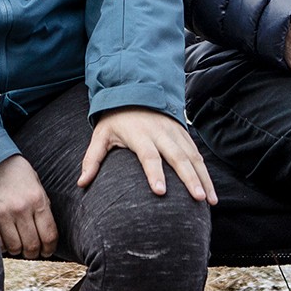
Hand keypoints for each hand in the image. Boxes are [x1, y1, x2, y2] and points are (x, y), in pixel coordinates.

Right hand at [0, 154, 58, 257]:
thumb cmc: (16, 173)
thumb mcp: (36, 185)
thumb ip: (42, 207)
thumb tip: (47, 233)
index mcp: (37, 199)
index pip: (49, 235)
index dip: (49, 249)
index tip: (47, 251)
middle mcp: (21, 208)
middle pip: (32, 245)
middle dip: (34, 253)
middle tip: (33, 252)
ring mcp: (3, 213)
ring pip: (14, 247)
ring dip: (18, 251)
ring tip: (18, 246)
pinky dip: (3, 246)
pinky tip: (5, 240)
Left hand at [80, 107, 216, 204]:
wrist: (136, 89)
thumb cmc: (116, 118)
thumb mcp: (101, 135)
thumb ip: (92, 159)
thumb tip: (81, 183)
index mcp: (139, 134)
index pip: (148, 155)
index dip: (154, 173)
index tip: (160, 192)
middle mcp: (161, 133)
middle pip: (178, 157)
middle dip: (189, 179)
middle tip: (197, 199)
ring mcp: (175, 132)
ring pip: (193, 157)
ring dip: (203, 178)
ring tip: (209, 200)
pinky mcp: (184, 134)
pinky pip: (197, 154)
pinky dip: (205, 172)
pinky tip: (210, 191)